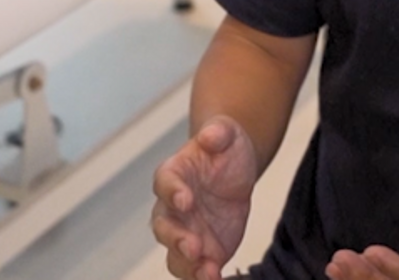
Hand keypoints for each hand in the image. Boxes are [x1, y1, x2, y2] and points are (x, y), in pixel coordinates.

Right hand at [152, 115, 259, 279]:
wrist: (234, 168)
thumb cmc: (224, 148)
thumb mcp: (227, 133)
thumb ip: (219, 132)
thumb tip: (211, 135)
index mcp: (174, 174)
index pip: (165, 183)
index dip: (173, 192)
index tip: (185, 200)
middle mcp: (172, 208)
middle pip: (163, 226)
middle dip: (176, 238)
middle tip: (193, 246)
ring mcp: (184, 231)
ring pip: (175, 254)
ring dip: (188, 266)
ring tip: (206, 271)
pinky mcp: (202, 249)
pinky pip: (195, 268)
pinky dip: (203, 276)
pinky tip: (216, 278)